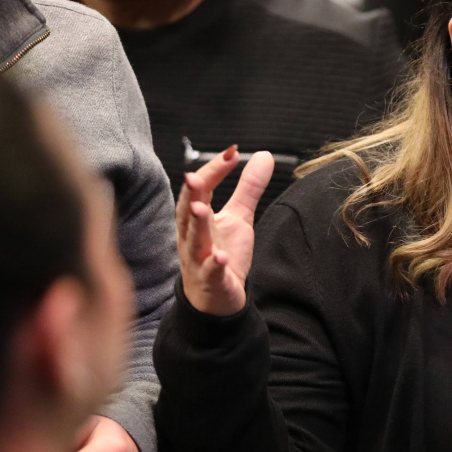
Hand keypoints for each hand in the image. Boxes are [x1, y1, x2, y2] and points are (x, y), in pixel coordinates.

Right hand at [176, 146, 274, 315]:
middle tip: (193, 176)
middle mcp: (192, 237)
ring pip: (194, 241)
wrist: (217, 298)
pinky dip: (213, 265)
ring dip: (197, 225)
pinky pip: (210, 273)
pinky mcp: (211, 282)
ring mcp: (199, 260)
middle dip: (190, 195)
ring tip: (202, 209)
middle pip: (187, 213)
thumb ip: (248, 188)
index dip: (213, 171)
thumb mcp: (239, 218)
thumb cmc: (222, 253)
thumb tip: (263, 155)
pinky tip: (219, 257)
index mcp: (196, 219)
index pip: (200, 190)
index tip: (231, 153)